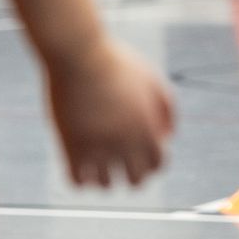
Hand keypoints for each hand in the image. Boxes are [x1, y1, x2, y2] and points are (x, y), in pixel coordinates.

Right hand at [44, 38, 173, 185]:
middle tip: (122, 168)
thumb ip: (167, 109)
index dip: (152, 164)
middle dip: (131, 177)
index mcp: (147, 128)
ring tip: (97, 168)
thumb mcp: (151, 79)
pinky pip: (76, 180)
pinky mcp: (70, 144)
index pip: (158, 165)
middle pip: (135, 181)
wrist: (78, 53)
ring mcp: (97, 145)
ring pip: (105, 185)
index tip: (141, 157)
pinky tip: (78, 168)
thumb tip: (168, 137)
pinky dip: (80, 180)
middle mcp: (125, 142)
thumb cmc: (115, 62)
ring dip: (104, 180)